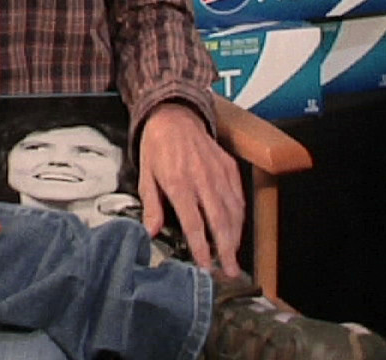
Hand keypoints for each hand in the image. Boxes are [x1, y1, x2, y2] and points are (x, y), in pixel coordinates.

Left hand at [138, 103, 243, 274]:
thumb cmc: (157, 147)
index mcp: (178, 182)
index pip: (193, 222)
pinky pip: (238, 196)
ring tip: (234, 257)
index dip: (201, 246)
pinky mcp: (228, 166)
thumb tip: (151, 233)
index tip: (205, 265)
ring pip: (232, 210)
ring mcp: (218, 172)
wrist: (174, 115)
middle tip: (229, 271)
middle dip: (226, 248)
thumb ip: (151, 206)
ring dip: (235, 236)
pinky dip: (239, 216)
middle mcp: (202, 178)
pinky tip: (237, 230)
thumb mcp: (146, 176)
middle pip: (219, 220)